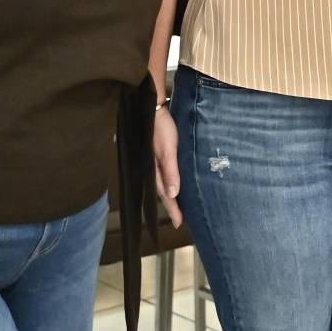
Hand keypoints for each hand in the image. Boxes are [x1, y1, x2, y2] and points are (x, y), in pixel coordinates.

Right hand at [153, 104, 182, 228]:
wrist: (152, 107)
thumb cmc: (161, 128)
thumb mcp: (168, 149)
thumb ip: (170, 171)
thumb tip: (173, 194)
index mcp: (154, 169)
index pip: (165, 195)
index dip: (173, 209)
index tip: (180, 223)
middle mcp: (152, 168)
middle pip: (163, 191)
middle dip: (171, 206)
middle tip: (180, 219)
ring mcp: (153, 160)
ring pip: (162, 183)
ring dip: (170, 194)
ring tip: (179, 205)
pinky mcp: (157, 153)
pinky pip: (163, 172)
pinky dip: (169, 180)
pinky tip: (175, 182)